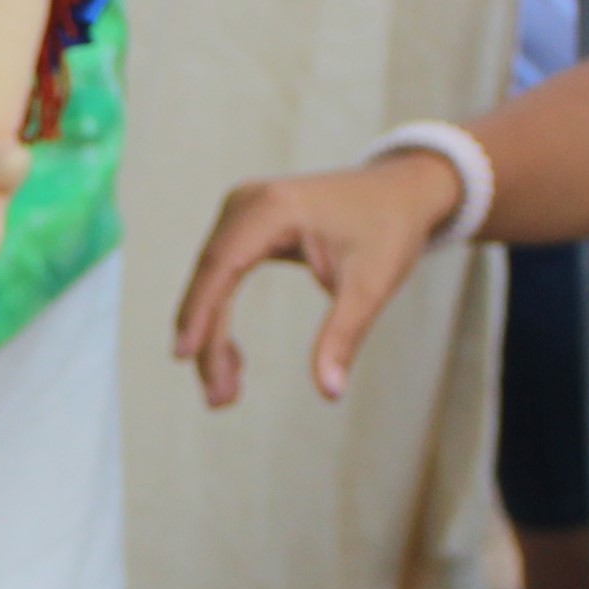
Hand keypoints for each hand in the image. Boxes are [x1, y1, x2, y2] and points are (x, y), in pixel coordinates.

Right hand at [168, 153, 465, 408]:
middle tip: (218, 399)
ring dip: (212, 335)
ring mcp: (244, 208)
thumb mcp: (371, 286)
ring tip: (225, 392)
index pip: (220, 266)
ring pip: (211, 279)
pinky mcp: (247, 221)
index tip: (184, 357)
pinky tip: (232, 358)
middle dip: (208, 340)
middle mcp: (249, 201)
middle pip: (210, 277)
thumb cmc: (390, 230)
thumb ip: (343, 338)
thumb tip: (329, 393)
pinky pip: (222, 272)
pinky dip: (222, 315)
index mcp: (274, 208)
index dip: (199, 314)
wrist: (404, 190)